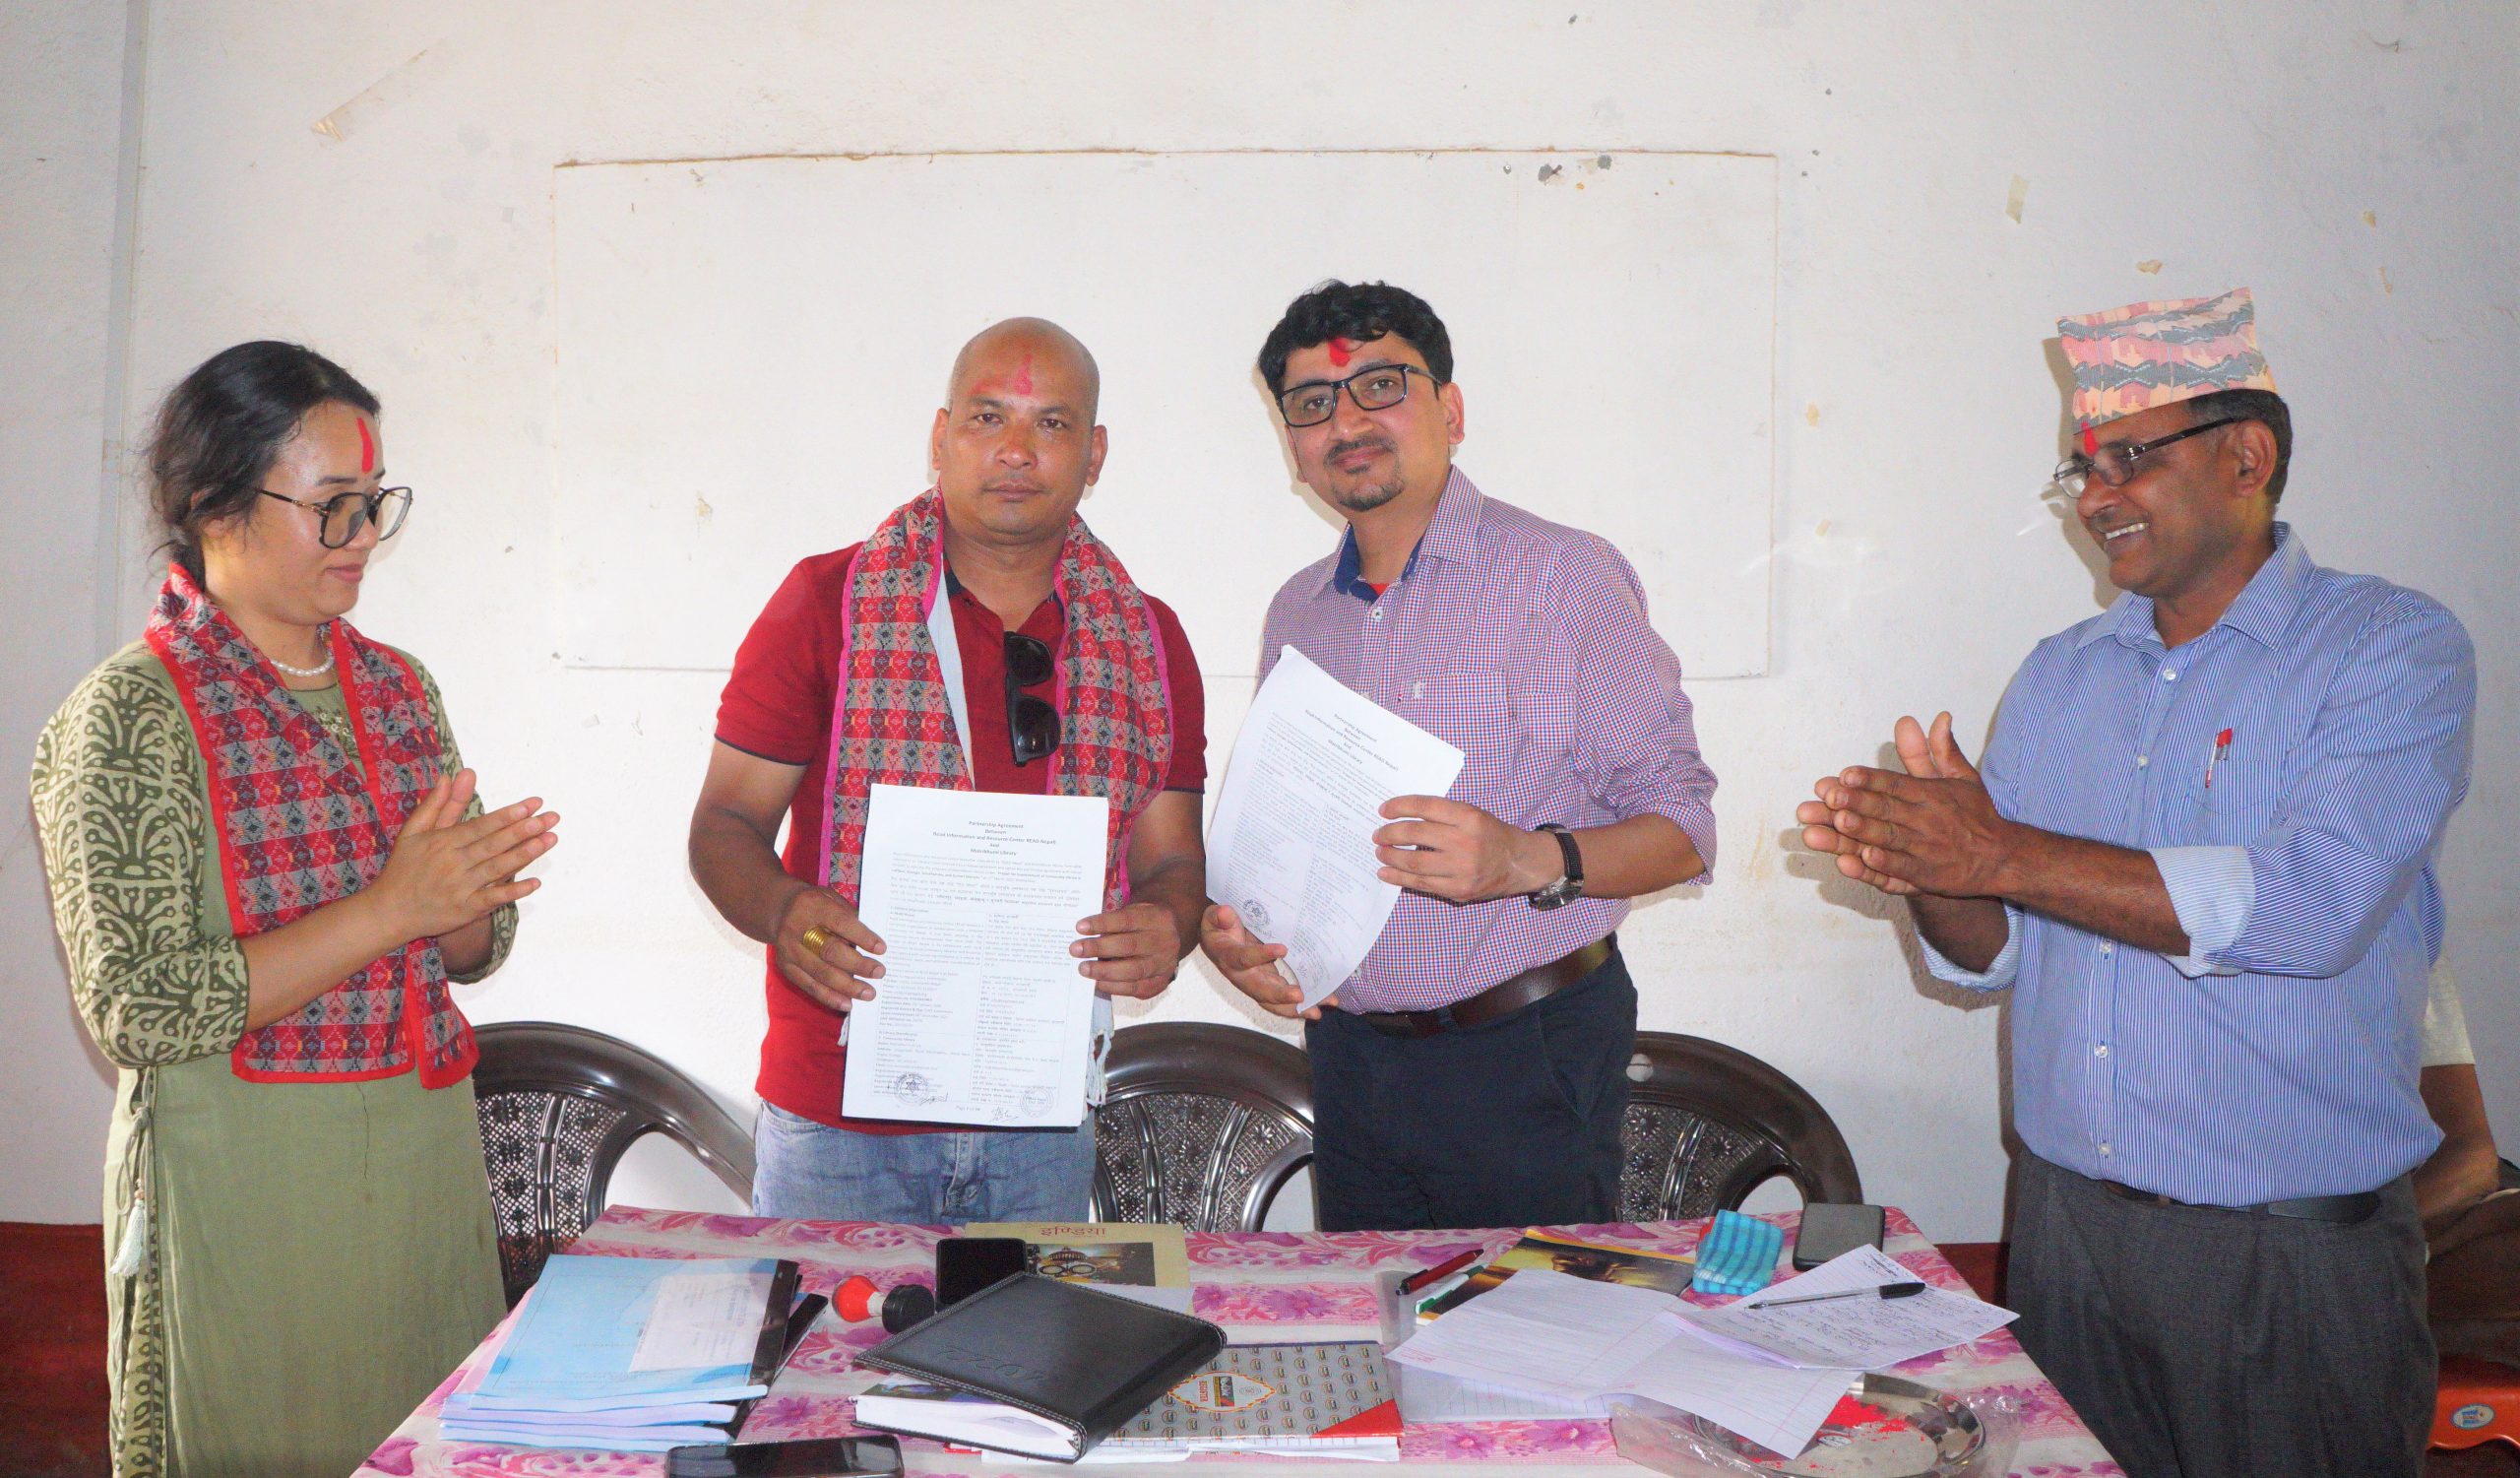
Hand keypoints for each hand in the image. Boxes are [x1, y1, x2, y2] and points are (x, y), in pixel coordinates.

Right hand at [366, 769, 557, 939]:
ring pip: (498, 868)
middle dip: (524, 830)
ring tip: (550, 839)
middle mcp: (454, 863)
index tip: (533, 803)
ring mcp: (461, 887)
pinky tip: (535, 883)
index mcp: (443, 842)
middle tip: (551, 818)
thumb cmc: (404, 868)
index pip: (482, 825)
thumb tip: (451, 775)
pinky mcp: (466, 910)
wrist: (389, 911)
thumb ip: (438, 804)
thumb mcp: (415, 831)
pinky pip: (493, 899)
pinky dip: (513, 891)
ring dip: (525, 854)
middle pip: (494, 844)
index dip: (508, 815)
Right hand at [772, 883, 885, 1013]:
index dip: (861, 937)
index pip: (840, 923)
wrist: (779, 911)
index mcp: (812, 906)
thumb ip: (849, 917)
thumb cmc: (815, 905)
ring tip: (869, 993)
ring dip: (847, 986)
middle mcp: (798, 929)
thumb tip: (872, 945)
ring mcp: (789, 951)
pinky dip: (829, 997)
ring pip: (820, 973)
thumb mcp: (831, 899)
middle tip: (879, 972)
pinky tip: (848, 1004)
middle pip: (830, 951)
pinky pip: (809, 986)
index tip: (881, 949)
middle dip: (857, 965)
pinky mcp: (787, 968)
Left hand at [1072, 902, 1183, 999]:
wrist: (1170, 939)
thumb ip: (1114, 921)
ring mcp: (1164, 964)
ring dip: (1104, 971)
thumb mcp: (1134, 912)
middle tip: (1075, 950)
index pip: (1127, 920)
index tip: (1080, 927)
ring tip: (1083, 968)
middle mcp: (1164, 941)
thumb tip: (1083, 934)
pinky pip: (1135, 988)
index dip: (1103, 923)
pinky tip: (1097, 983)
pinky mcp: (1160, 983)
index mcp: (1156, 918)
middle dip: (1099, 948)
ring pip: (1133, 970)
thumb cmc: (1141, 925)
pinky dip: (1114, 987)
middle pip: (1129, 946)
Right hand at [1199, 903, 1333, 1020]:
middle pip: (1260, 990)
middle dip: (1280, 995)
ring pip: (1274, 1002)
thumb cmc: (1219, 927)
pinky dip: (1302, 1004)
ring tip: (1317, 1012)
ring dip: (1295, 1008)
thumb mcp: (1214, 917)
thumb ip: (1219, 916)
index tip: (1282, 949)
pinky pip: (1283, 999)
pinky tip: (1323, 1002)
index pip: (1244, 959)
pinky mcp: (1269, 983)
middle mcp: (1242, 976)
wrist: (1219, 940)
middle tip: (1300, 996)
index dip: (1260, 955)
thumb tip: (1226, 913)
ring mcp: (1256, 983)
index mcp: (1229, 957)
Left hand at [1372, 795, 1560, 903]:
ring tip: (1379, 852)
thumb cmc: (1491, 835)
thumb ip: (1443, 814)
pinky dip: (1399, 879)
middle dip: (1390, 833)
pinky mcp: (1459, 889)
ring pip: (1415, 862)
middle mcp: (1465, 841)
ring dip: (1391, 857)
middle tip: (1377, 834)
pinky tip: (1386, 873)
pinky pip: (1422, 884)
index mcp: (1468, 817)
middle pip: (1416, 834)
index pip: (1425, 807)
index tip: (1383, 809)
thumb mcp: (1473, 814)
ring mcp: (1462, 868)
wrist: (1520, 863)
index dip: (1400, 806)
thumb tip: (1401, 817)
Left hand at [1794, 713, 2017, 897]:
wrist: (2004, 859)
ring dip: (1863, 831)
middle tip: (1829, 797)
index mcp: (1932, 795)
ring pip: (1889, 839)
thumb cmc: (1977, 816)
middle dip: (1857, 802)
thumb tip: (1940, 716)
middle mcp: (1927, 820)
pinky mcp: (1927, 876)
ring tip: (1839, 822)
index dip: (1870, 779)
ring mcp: (1926, 850)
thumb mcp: (1963, 778)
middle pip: (1887, 809)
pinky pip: (1901, 872)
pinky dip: (1882, 867)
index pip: (1896, 784)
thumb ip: (1942, 750)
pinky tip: (1862, 859)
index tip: (1844, 774)